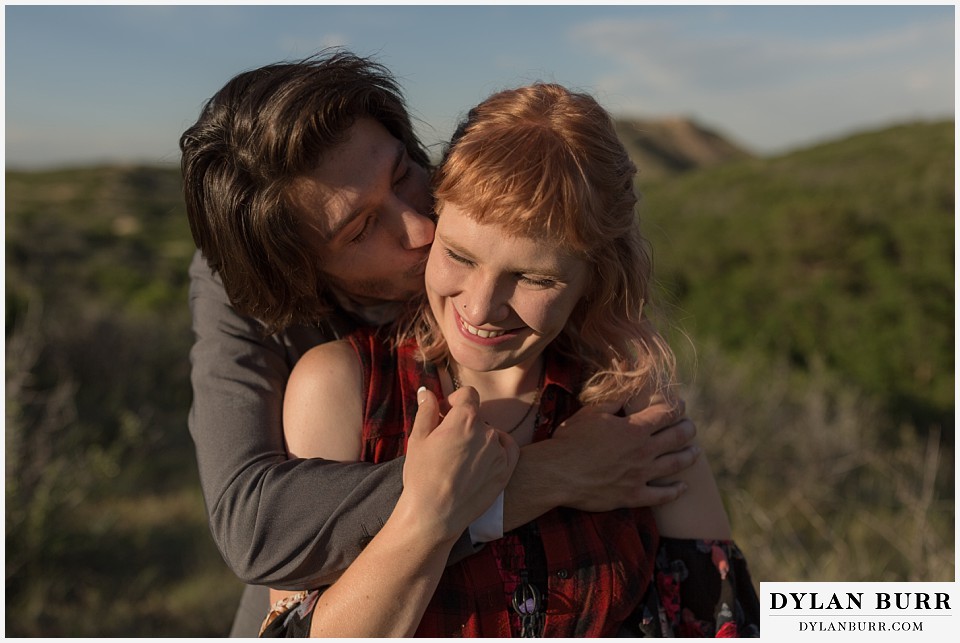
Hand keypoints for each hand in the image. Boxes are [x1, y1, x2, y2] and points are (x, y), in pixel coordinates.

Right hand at [398, 385, 519, 543]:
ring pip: (490, 435)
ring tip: (460, 460)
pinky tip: (483, 458)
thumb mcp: (417, 439)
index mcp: (465, 418)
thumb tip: (427, 392)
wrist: (434, 515)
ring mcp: (498, 452)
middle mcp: (487, 431)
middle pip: (477, 417)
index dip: (455, 400)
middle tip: (447, 443)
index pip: (468, 394)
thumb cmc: (422, 476)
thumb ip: (426, 411)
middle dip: (463, 424)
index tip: (446, 412)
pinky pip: (508, 449)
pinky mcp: (506, 471)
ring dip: (478, 439)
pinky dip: (498, 449)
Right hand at [549, 398, 698, 510]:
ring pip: (675, 465)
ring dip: (688, 456)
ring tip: (696, 453)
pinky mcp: (633, 496)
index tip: (680, 405)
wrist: (557, 474)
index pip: (666, 414)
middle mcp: (644, 452)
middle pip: (677, 438)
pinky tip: (683, 487)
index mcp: (635, 429)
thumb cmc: (571, 440)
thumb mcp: (592, 412)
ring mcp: (641, 476)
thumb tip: (630, 378)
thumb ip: (615, 397)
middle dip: (687, 430)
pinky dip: (675, 491)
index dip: (676, 407)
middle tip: (691, 427)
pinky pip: (662, 496)